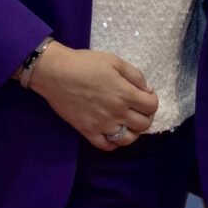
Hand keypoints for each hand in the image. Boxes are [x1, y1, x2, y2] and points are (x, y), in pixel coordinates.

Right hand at [29, 45, 159, 150]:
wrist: (55, 73)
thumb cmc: (85, 64)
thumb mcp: (115, 62)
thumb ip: (135, 76)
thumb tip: (146, 90)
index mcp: (125, 94)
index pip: (152, 106)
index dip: (152, 100)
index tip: (145, 95)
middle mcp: (117, 113)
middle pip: (143, 125)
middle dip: (146, 116)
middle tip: (138, 109)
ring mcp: (102, 125)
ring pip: (127, 139)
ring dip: (132, 132)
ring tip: (127, 122)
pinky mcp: (87, 132)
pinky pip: (106, 146)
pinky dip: (113, 142)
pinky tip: (113, 133)